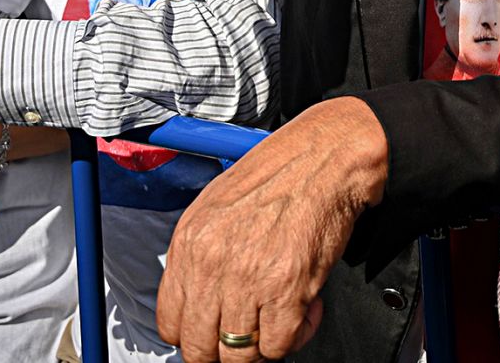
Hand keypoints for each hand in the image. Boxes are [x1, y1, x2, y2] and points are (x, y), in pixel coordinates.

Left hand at [157, 98, 386, 362]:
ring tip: (279, 319)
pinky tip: (303, 311)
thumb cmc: (281, 173)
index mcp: (190, 242)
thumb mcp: (218, 205)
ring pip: (239, 354)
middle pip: (200, 348)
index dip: (195, 334)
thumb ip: (202, 253)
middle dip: (224, 349)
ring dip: (261, 345)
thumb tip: (200, 297)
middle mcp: (212, 263)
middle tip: (248, 334)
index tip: (214, 330)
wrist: (328, 156)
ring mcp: (249, 280)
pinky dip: (293, 338)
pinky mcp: (287, 290)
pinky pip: (279, 346)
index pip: (171, 323)